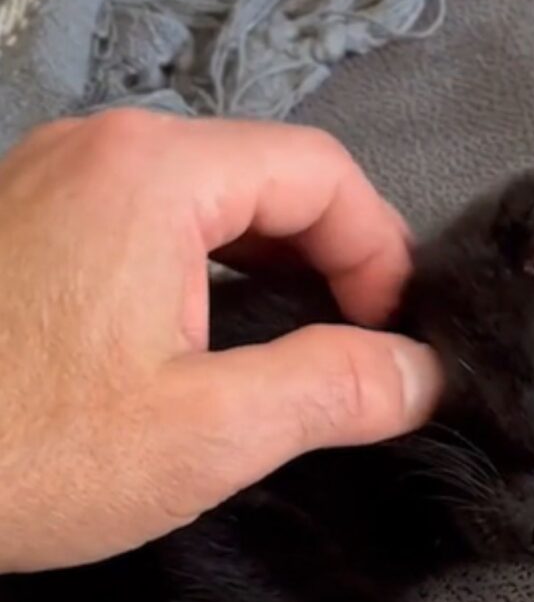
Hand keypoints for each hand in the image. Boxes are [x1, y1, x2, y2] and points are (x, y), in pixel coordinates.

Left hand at [0, 111, 442, 571]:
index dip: (381, 249)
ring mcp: (55, 180)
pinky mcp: (31, 225)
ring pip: (210, 201)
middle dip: (334, 257)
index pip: (320, 170)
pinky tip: (217, 338)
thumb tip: (424, 374)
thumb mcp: (205, 433)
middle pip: (267, 176)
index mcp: (153, 172)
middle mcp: (100, 149)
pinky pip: (152, 224)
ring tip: (305, 344)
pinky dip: (210, 271)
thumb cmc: (22, 452)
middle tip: (363, 343)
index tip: (397, 332)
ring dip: (275, 265)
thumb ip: (333, 390)